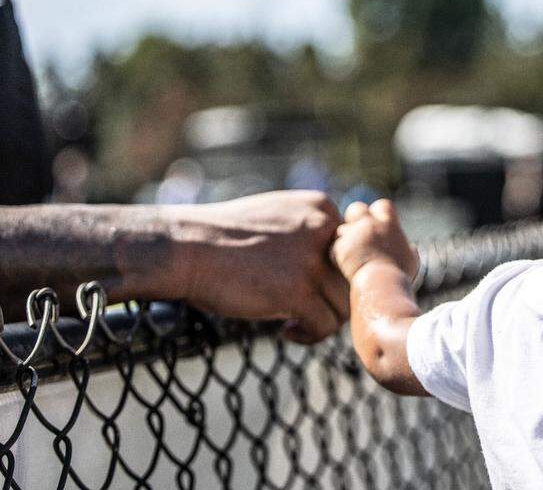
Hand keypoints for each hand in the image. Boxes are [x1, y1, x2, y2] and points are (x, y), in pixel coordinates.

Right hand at [158, 190, 348, 343]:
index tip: (312, 287)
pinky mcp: (296, 290)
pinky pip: (325, 325)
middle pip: (354, 277)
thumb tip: (341, 265)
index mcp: (321, 207)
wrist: (187, 248)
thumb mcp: (279, 217)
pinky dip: (311, 336)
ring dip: (323, 320)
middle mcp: (322, 228)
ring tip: (296, 322)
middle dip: (334, 299)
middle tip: (309, 311)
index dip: (338, 274)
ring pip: (344, 304)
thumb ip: (312, 232)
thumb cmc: (225, 237)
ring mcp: (310, 259)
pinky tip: (287, 331)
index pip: (355, 249)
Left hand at [330, 200, 418, 282]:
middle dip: (353, 220)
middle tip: (356, 237)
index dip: (377, 214)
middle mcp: (370, 223)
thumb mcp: (411, 261)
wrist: (382, 287)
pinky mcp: (340, 246)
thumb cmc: (399, 277)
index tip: (376, 226)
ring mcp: (354, 233)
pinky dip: (338, 258)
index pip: (382, 206)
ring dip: (345, 241)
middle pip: (356, 209)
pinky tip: (345, 269)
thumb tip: (410, 248)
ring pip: (341, 230)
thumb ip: (408, 250)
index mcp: (389, 224)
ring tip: (353, 259)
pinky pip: (334, 249)